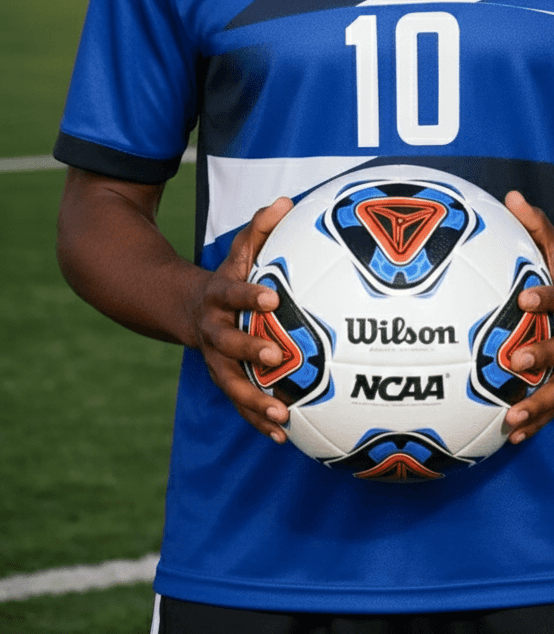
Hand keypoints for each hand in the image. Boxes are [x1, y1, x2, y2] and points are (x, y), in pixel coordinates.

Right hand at [185, 197, 293, 442]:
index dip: (250, 295)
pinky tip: (282, 436)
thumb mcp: (238, 251)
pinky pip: (240, 403)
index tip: (273, 297)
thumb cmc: (226, 277)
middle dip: (251, 350)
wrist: (183, 309)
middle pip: (228, 344)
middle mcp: (214, 331)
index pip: (234, 293)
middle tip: (276, 355)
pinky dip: (257, 419)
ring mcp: (216, 359)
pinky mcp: (225, 379)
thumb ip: (260, 228)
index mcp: (219, 297)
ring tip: (281, 415)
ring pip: (232, 383)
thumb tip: (287, 200)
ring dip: (254, 400)